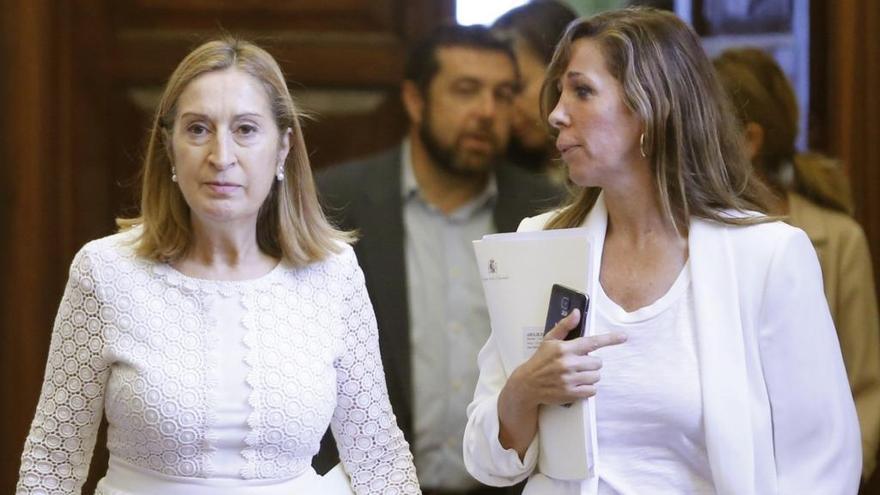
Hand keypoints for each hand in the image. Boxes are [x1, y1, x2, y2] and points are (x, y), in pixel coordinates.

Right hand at [497, 309, 625, 455]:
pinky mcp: (571, 394)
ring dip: (590, 376)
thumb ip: (564, 326)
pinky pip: (592, 390)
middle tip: (579, 364)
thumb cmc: (539, 361)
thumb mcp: (549, 340)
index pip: (592, 342)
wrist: (527, 384)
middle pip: (597, 362)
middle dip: (590, 363)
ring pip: (596, 376)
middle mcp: (568, 363)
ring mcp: (570, 380)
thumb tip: (576, 313)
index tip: (623, 337)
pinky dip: (588, 388)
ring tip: (577, 374)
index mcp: (565, 348)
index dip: (610, 339)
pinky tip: (577, 384)